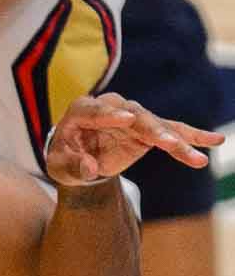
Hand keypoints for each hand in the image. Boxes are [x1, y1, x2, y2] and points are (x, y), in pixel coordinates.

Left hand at [46, 92, 223, 185]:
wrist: (77, 157)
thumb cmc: (65, 158)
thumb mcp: (60, 165)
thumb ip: (73, 166)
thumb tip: (89, 167)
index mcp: (81, 111)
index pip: (95, 110)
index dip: (110, 115)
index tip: (128, 119)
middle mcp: (109, 108)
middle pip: (132, 115)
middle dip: (151, 129)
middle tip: (168, 143)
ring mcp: (130, 116)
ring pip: (156, 124)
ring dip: (176, 140)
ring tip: (198, 157)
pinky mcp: (147, 128)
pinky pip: (171, 131)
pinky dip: (191, 136)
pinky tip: (216, 139)